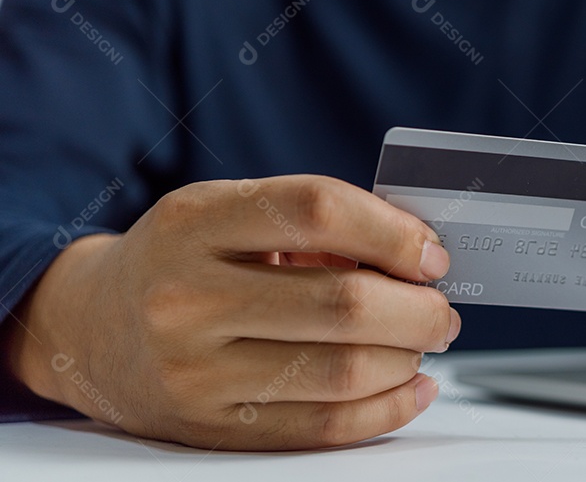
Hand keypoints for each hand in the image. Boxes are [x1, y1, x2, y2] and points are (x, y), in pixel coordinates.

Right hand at [2, 175, 459, 449]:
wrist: (89, 326)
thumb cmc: (177, 260)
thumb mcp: (224, 211)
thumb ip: (311, 221)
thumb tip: (414, 252)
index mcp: (195, 222)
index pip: (317, 211)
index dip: (393, 232)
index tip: (430, 253)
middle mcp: (188, 298)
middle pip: (343, 303)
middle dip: (419, 308)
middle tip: (442, 306)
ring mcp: (196, 372)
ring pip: (342, 371)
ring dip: (408, 356)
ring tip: (422, 340)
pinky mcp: (211, 428)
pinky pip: (323, 428)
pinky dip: (386, 409)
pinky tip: (410, 386)